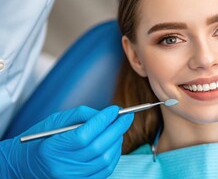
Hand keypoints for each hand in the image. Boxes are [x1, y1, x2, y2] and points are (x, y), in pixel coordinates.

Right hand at [0, 105, 133, 177]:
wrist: (26, 165)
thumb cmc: (41, 139)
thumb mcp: (55, 121)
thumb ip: (81, 115)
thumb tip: (106, 114)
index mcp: (52, 149)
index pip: (84, 134)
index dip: (103, 120)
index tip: (115, 109)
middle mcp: (62, 167)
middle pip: (98, 147)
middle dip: (116, 129)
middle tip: (126, 116)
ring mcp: (72, 178)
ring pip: (105, 160)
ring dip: (117, 141)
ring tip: (119, 129)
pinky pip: (105, 170)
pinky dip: (114, 155)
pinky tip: (114, 143)